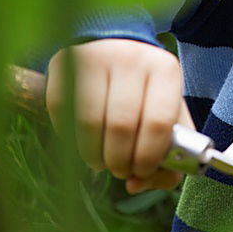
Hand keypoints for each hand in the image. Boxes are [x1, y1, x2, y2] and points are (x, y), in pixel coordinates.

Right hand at [45, 38, 194, 193]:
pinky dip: (71, 138)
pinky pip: (63, 113)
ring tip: (101, 161)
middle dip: (120, 162)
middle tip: (120, 170)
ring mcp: (96, 57)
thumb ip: (168, 155)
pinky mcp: (65, 62)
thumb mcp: (169, 114)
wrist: (115, 46)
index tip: (143, 171)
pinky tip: (82, 140)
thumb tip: (137, 184)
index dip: (148, 157)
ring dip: (94, 156)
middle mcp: (132, 58)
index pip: (158, 123)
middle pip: (122, 126)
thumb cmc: (145, 91)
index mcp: (165, 70)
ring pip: (89, 123)